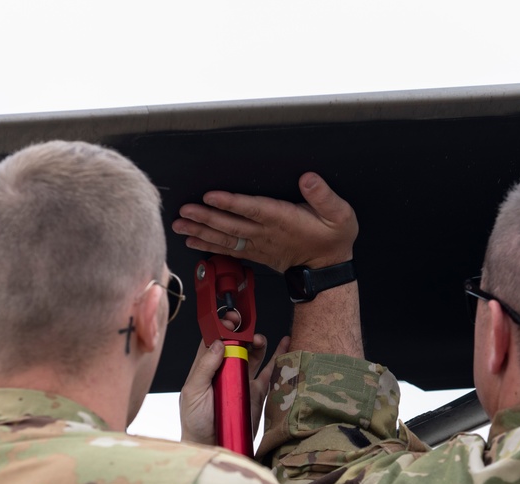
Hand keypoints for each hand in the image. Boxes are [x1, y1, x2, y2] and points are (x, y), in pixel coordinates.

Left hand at [173, 172, 356, 272]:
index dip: (232, 203)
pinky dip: (208, 246)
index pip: (253, 209)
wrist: (327, 269)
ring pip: (225, 238)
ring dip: (201, 231)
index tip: (211, 196)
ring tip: (180, 225)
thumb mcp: (339, 215)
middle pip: (231, 224)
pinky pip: (227, 250)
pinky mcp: (254, 252)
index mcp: (283, 220)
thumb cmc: (333, 238)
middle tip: (184, 211)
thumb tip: (308, 178)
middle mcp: (266, 233)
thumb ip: (324, 196)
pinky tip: (192, 241)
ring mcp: (258, 244)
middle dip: (206, 218)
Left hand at [180, 334, 290, 445]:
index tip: (230, 320)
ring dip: (258, 344)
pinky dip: (278, 359)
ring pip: (254, 355)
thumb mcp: (193, 392)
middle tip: (247, 329)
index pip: (214, 342)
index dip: (222, 328)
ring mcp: (243, 381)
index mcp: (206, 369)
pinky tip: (284, 345)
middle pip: (237, 345)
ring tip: (260, 340)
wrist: (212, 446)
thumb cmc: (196, 422)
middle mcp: (226, 372)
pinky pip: (270, 373)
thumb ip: (204, 368)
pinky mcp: (257, 393)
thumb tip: (218, 344)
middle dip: (243, 333)